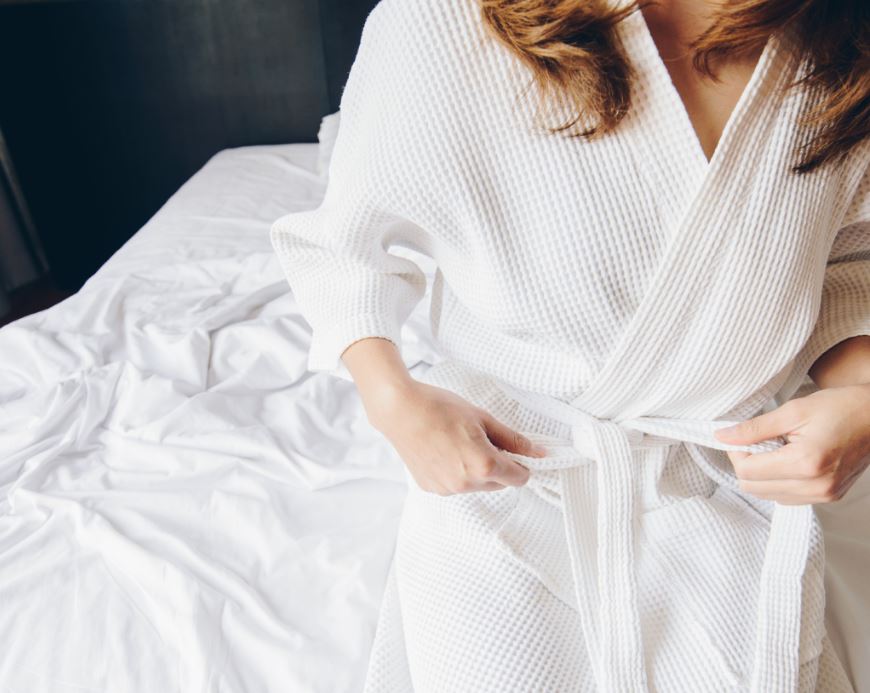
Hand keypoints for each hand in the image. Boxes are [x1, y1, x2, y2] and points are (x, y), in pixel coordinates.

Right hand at [365, 379, 545, 494]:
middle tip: (482, 439)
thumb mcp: (483, 419)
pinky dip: (457, 472)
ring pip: (477, 485)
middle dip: (498, 465)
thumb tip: (539, 452)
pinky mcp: (432, 488)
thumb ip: (513, 439)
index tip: (514, 452)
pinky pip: (456, 485)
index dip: (521, 464)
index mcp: (484, 466)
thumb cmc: (440, 409)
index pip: (519, 478)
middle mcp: (466, 484)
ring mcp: (447, 489)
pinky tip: (445, 450)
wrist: (401, 411)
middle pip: (498, 483)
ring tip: (459, 442)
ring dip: (477, 470)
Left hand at [713, 384, 869, 504]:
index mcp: (805, 463)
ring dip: (761, 475)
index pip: (748, 471)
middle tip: (754, 442)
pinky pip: (787, 498)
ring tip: (775, 450)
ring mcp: (824, 495)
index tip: (738, 437)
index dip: (735, 452)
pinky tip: (787, 461)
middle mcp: (815, 486)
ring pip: (768, 496)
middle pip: (753, 488)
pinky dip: (778, 482)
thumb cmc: (840, 408)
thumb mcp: (793, 411)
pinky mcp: (829, 497)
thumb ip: (755, 428)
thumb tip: (722, 436)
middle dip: (746, 464)